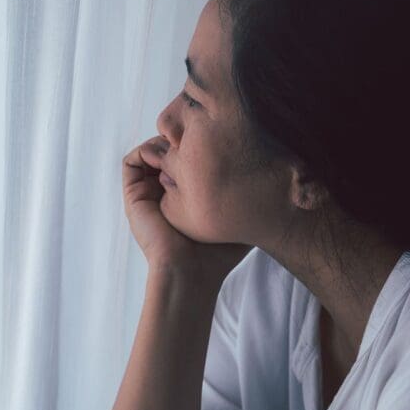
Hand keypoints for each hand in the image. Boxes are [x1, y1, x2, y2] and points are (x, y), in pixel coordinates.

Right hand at [122, 135, 251, 287]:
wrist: (191, 272)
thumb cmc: (218, 253)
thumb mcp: (238, 217)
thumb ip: (247, 195)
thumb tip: (276, 177)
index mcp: (185, 195)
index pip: (188, 157)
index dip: (200, 145)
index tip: (218, 144)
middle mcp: (164, 191)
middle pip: (169, 149)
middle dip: (183, 138)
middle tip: (201, 139)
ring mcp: (148, 192)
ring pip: (151, 150)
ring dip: (165, 142)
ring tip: (184, 148)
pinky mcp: (134, 196)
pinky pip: (133, 160)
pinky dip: (148, 150)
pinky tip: (169, 158)